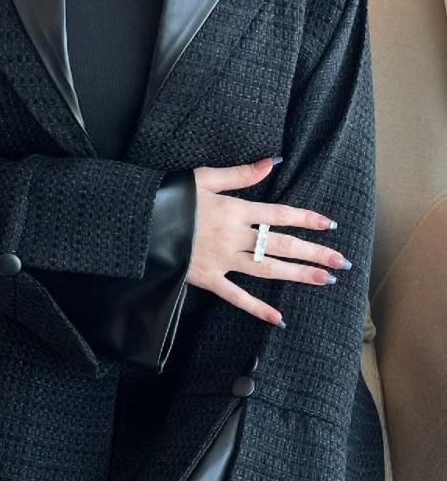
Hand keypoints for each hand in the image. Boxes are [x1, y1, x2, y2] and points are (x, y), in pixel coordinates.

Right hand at [187, 156, 351, 325]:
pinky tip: (279, 318)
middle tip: (342, 262)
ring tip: (325, 280)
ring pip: (267, 269)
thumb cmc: (171, 197)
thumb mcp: (204, 178)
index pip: (280, 214)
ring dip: (298, 275)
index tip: (330, 225)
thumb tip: (272, 163)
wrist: (139, 224)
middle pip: (282, 245)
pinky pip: (237, 297)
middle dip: (314, 253)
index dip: (307, 219)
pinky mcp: (207, 279)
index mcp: (235, 210)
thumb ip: (241, 174)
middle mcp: (234, 236)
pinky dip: (258, 309)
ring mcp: (222, 260)